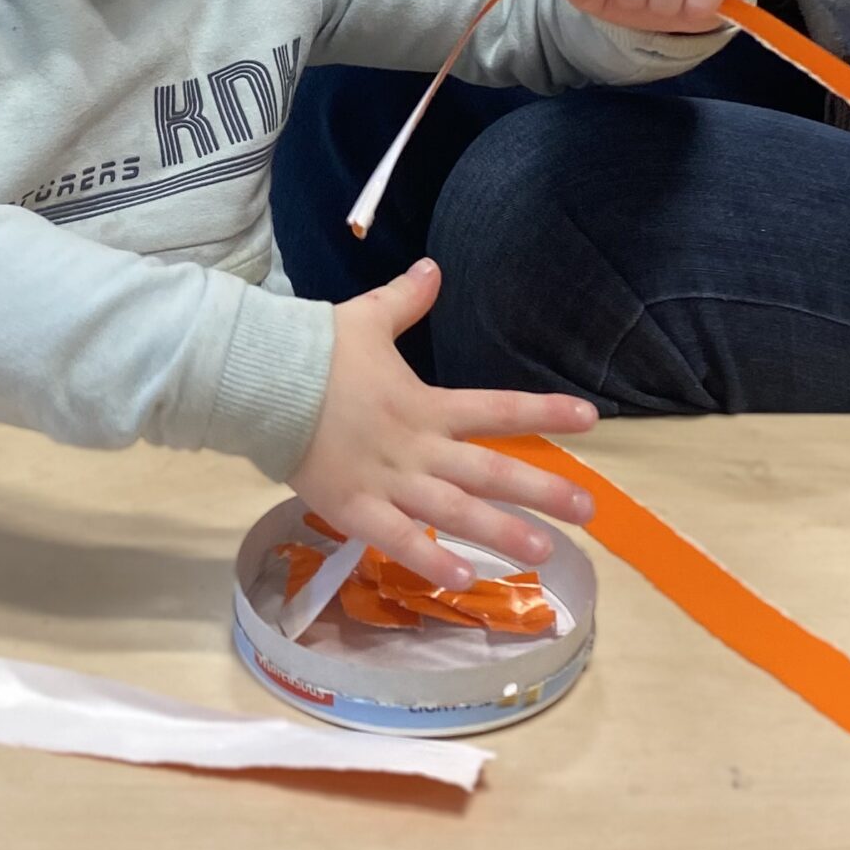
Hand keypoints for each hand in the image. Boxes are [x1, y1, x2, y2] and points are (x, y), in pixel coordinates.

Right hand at [291, 260, 597, 589]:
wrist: (259, 380)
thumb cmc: (314, 351)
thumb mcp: (366, 318)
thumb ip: (405, 300)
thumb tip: (432, 268)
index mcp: (425, 404)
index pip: (497, 408)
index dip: (544, 413)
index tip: (590, 419)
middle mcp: (417, 446)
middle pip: (489, 470)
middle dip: (542, 490)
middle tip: (590, 510)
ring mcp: (388, 481)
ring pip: (454, 512)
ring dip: (501, 531)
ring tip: (544, 551)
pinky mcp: (354, 508)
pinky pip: (398, 540)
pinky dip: (430, 561)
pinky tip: (465, 581)